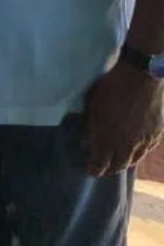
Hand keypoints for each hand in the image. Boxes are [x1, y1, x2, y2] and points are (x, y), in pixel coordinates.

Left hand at [84, 59, 163, 175]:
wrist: (141, 74)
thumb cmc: (110, 85)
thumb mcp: (93, 105)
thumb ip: (91, 126)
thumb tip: (88, 141)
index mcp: (109, 138)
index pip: (100, 163)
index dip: (94, 169)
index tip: (88, 171)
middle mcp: (128, 144)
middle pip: (118, 165)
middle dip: (108, 169)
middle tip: (102, 169)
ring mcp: (145, 140)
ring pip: (134, 160)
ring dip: (123, 163)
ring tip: (117, 162)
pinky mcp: (157, 134)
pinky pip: (146, 150)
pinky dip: (137, 153)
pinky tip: (133, 150)